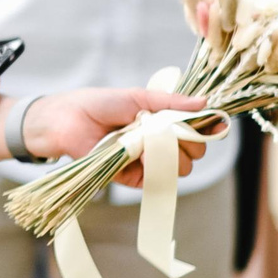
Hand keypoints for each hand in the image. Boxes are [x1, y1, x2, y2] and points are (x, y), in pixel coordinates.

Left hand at [23, 88, 212, 182]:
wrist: (67, 120)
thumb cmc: (100, 104)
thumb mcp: (137, 97)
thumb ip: (169, 102)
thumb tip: (204, 103)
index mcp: (164, 123)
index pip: (197, 132)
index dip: (206, 130)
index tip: (210, 125)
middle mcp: (159, 144)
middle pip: (194, 154)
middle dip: (191, 143)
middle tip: (175, 132)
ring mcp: (148, 162)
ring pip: (181, 169)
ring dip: (173, 155)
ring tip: (152, 140)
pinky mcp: (134, 178)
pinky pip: (157, 179)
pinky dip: (156, 167)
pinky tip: (143, 154)